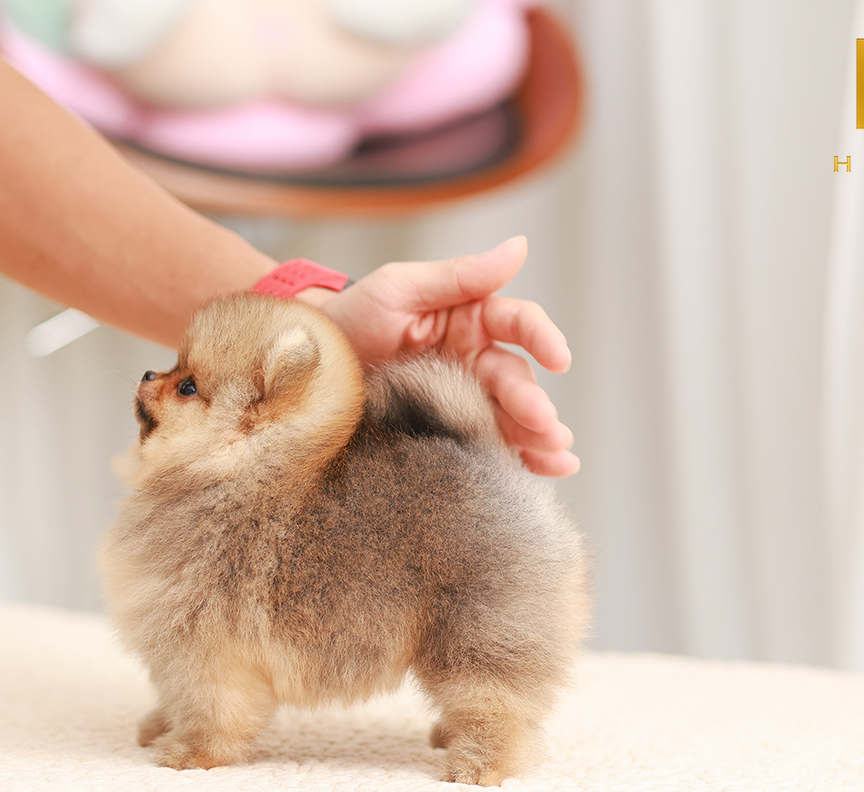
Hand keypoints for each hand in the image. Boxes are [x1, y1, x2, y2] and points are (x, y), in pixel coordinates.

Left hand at [310, 237, 577, 476]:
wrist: (305, 366)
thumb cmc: (350, 317)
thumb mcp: (399, 288)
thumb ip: (459, 275)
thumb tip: (520, 247)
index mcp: (469, 318)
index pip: (518, 323)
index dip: (542, 338)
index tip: (559, 357)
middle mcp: (473, 361)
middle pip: (515, 378)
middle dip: (534, 402)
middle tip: (544, 424)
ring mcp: (461, 401)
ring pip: (509, 417)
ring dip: (536, 437)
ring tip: (556, 456)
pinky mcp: (446, 436)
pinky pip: (485, 447)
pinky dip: (518, 460)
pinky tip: (545, 472)